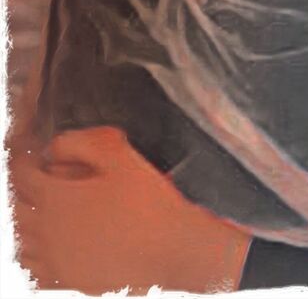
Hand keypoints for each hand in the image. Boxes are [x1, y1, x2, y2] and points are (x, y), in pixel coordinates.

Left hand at [10, 126, 249, 294]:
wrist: (173, 252)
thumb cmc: (151, 206)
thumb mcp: (121, 157)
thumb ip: (82, 142)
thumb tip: (55, 146)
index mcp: (56, 198)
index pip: (21, 174)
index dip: (23, 159)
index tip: (31, 154)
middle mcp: (48, 232)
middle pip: (16, 207)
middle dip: (23, 189)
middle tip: (36, 179)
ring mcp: (56, 262)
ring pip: (21, 241)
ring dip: (25, 222)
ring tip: (41, 211)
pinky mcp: (68, 283)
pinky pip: (35, 270)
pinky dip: (35, 255)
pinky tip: (51, 247)